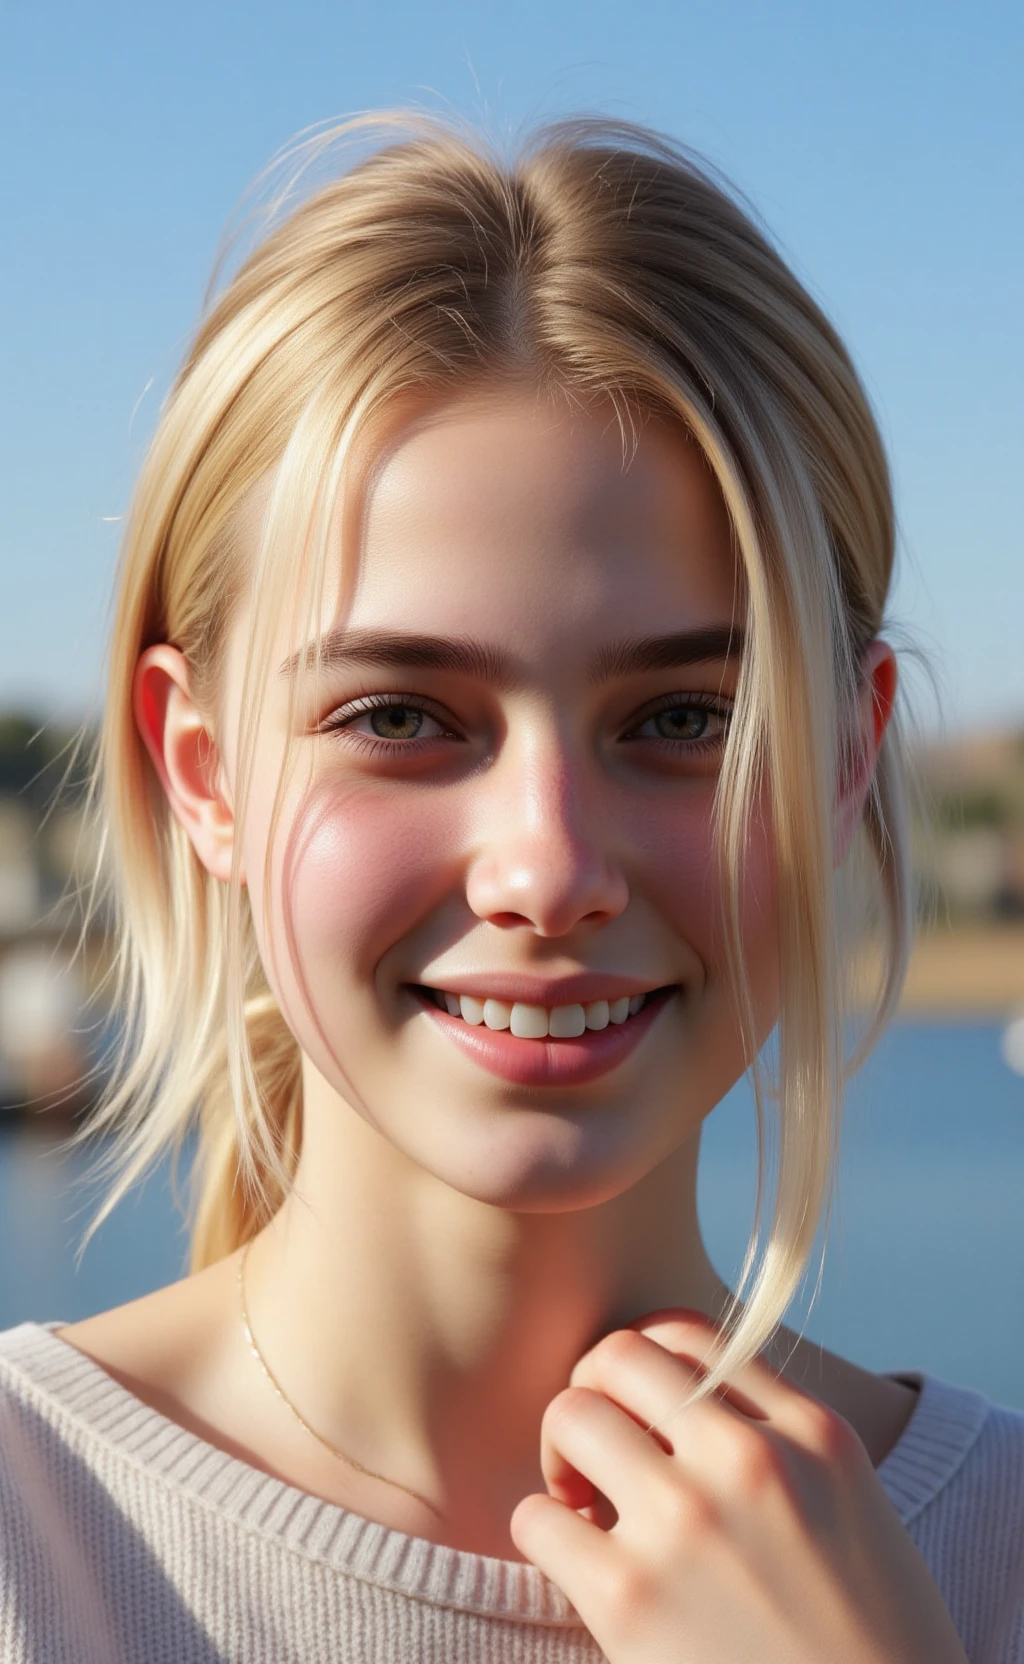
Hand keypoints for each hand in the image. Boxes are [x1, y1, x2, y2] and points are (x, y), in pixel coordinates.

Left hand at [509, 1310, 968, 1663]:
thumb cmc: (866, 1648)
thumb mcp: (854, 1514)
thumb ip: (785, 1445)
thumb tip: (689, 1402)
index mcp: (814, 1435)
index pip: (691, 1335)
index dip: (647, 1368)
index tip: (644, 1416)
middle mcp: (753, 1461)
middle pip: (620, 1356)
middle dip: (594, 1394)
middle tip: (600, 1455)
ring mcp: (689, 1523)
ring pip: (571, 1415)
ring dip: (561, 1456)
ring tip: (585, 1508)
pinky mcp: (630, 1598)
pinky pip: (536, 1518)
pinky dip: (543, 1534)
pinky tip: (579, 1566)